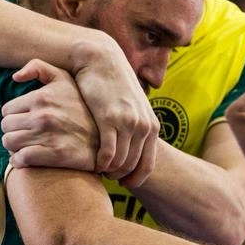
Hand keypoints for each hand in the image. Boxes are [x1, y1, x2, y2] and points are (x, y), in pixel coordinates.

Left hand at [3, 62, 98, 170]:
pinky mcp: (53, 154)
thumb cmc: (82, 106)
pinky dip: (19, 161)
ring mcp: (47, 135)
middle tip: (23, 135)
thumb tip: (15, 76)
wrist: (105, 136)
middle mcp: (42, 115)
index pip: (7, 110)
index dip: (13, 117)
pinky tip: (26, 160)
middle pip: (5, 127)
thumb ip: (40, 68)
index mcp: (41, 97)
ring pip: (9, 142)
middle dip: (12, 131)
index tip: (22, 122)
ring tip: (23, 146)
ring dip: (14, 147)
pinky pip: (20, 159)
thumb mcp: (65, 80)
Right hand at [72, 42, 159, 184]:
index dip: (135, 179)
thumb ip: (137, 125)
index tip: (123, 184)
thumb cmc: (114, 85)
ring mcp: (127, 123)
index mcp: (151, 125)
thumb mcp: (133, 106)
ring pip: (119, 163)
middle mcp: (143, 126)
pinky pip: (107, 154)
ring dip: (108, 171)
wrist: (101, 60)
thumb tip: (135, 145)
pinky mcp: (109, 119)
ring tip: (98, 169)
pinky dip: (100, 164)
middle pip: (132, 166)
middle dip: (119, 176)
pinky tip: (92, 162)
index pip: (148, 165)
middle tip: (107, 177)